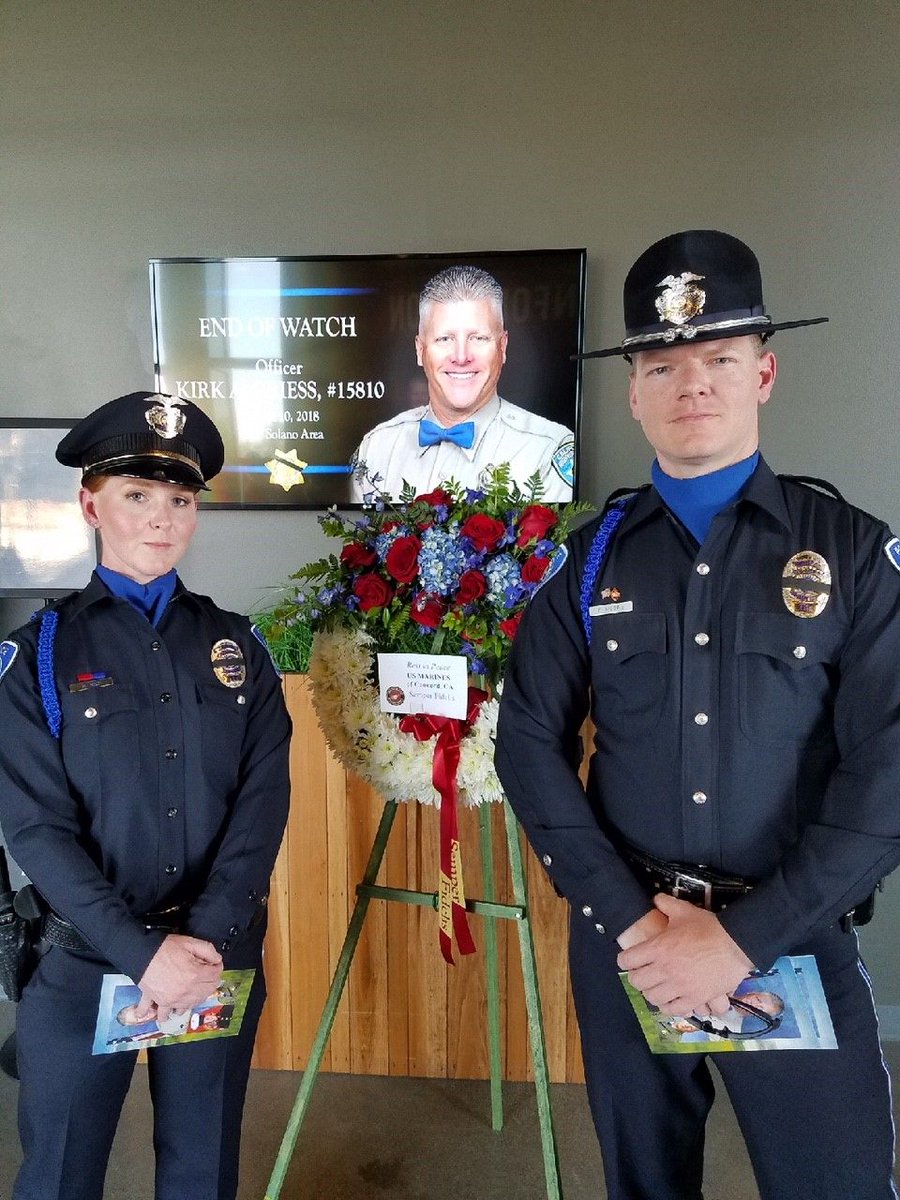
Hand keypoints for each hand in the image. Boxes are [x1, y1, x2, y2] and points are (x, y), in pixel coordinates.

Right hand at [136, 933, 222, 1015]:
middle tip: (206, 976)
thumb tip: (217, 960)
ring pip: (189, 1006)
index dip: (217, 968)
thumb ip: (208, 950)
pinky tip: (168, 1012)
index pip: (215, 976)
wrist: (142, 954)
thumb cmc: (164, 948)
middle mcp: (185, 991)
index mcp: (195, 975)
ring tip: (192, 993)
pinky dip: (166, 1014)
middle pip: (205, 993)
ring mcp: (172, 999)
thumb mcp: (190, 942)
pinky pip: (163, 1013)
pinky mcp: (159, 1001)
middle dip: (209, 983)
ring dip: (193, 1000)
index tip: (215, 965)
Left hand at [616, 893, 751, 1015]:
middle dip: (636, 977)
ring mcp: (679, 986)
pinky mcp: (695, 999)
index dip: (625, 960)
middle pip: (637, 981)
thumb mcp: (684, 910)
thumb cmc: (708, 927)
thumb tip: (655, 899)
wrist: (735, 944)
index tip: (628, 960)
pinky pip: (674, 1010)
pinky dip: (668, 1006)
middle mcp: (664, 970)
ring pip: (652, 998)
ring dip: (651, 992)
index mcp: (658, 948)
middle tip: (642, 973)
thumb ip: (666, 903)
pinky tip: (670, 1000)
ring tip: (656, 987)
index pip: (628, 960)